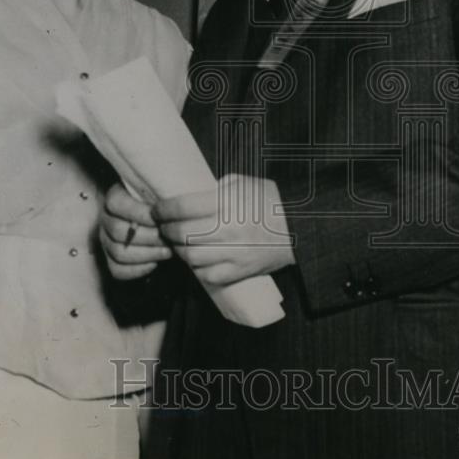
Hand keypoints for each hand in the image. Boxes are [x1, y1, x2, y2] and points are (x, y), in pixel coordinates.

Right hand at [100, 183, 173, 279]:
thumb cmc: (165, 208)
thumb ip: (162, 198)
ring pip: (119, 253)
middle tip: (169, 237)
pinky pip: (119, 270)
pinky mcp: (111, 261)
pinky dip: (140, 269)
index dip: (139, 213)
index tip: (162, 218)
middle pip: (117, 231)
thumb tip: (170, 206)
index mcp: (115, 196)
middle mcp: (106, 218)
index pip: (116, 203)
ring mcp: (106, 241)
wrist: (166, 226)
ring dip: (148, 253)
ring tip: (168, 250)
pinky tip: (156, 262)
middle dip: (149, 236)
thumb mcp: (162, 196)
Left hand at [154, 174, 293, 286]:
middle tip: (162, 227)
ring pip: (190, 256)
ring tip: (177, 243)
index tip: (156, 210)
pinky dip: (197, 268)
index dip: (163, 209)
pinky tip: (196, 260)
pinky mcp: (241, 270)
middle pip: (182, 233)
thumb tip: (190, 193)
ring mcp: (235, 252)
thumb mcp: (244, 183)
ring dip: (178, 250)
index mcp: (227, 202)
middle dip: (166, 230)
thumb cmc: (271, 201)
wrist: (301, 227)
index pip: (182, 207)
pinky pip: (207, 274)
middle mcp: (228, 228)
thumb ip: (216, 188)